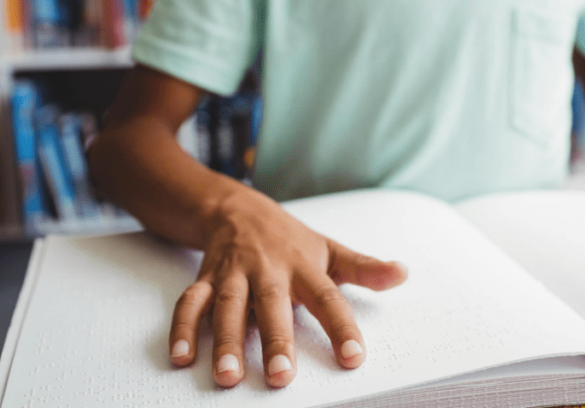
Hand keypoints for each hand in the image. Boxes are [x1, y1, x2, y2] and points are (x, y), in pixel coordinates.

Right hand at [167, 183, 407, 387]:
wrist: (237, 208)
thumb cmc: (290, 239)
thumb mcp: (330, 249)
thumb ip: (365, 269)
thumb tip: (403, 274)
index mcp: (304, 267)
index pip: (328, 298)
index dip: (342, 327)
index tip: (353, 358)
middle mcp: (268, 270)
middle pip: (272, 305)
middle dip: (275, 341)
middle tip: (281, 377)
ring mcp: (234, 275)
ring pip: (227, 307)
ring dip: (226, 341)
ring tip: (229, 376)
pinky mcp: (205, 279)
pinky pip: (190, 303)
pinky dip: (182, 329)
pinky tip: (182, 358)